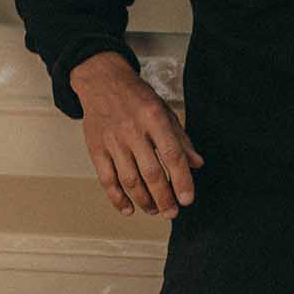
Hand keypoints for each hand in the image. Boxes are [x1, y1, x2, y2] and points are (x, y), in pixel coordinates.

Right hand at [68, 50, 203, 219]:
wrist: (102, 81)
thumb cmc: (135, 96)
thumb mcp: (164, 111)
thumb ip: (181, 139)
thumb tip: (196, 164)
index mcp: (154, 119)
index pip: (172, 155)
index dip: (182, 180)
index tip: (187, 199)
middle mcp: (133, 131)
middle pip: (151, 173)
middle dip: (164, 198)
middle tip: (172, 212)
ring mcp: (113, 141)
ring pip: (129, 180)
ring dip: (144, 201)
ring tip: (155, 210)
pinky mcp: (97, 149)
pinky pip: (107, 179)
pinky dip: (117, 198)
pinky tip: (129, 208)